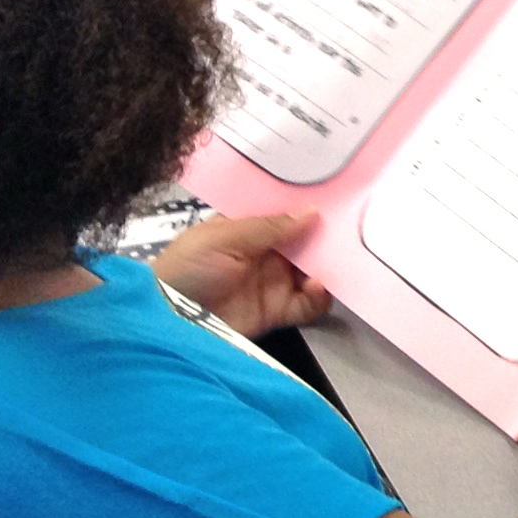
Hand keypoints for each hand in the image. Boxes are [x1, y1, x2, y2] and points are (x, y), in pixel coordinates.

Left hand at [154, 212, 332, 334]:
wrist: (169, 321)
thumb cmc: (188, 269)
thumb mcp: (223, 239)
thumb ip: (268, 227)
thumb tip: (312, 212)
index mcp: (245, 229)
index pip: (281, 213)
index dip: (305, 205)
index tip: (335, 196)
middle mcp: (263, 253)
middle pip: (303, 241)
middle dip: (324, 236)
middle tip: (348, 230)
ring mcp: (272, 283)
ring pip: (311, 271)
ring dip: (326, 266)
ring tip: (332, 262)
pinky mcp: (277, 312)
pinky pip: (308, 304)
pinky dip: (319, 297)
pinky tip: (317, 287)